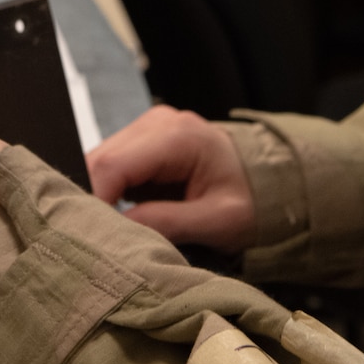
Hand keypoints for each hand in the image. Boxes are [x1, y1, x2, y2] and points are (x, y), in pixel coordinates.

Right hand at [86, 106, 255, 250]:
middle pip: (100, 160)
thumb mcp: (218, 221)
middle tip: (96, 240)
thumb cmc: (252, 199)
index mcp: (178, 136)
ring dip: (100, 197)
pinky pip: (112, 167)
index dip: (94, 200)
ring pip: (100, 163)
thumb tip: (116, 230)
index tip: (91, 237)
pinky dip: (109, 193)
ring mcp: (147, 129)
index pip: (113, 164)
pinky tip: (119, 216)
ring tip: (110, 231)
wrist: (271, 180)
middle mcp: (156, 123)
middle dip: (93, 200)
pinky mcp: (142, 143)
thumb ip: (168, 223)